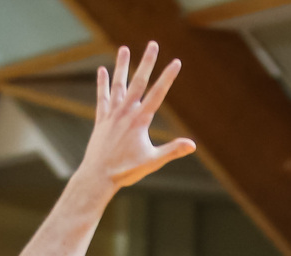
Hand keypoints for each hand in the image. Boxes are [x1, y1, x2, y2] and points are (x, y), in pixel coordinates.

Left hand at [79, 43, 195, 192]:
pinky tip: (103, 70)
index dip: (168, 77)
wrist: (98, 176)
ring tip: (124, 48)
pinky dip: (102, 84)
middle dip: (147, 62)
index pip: (158, 93)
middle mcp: (125, 113)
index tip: (176, 62)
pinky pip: (102, 97)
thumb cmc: (126, 170)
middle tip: (153, 44)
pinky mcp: (101, 120)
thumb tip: (192, 145)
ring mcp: (112, 114)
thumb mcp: (152, 161)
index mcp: (140, 121)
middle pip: (138, 82)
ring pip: (118, 85)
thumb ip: (172, 150)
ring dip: (122, 66)